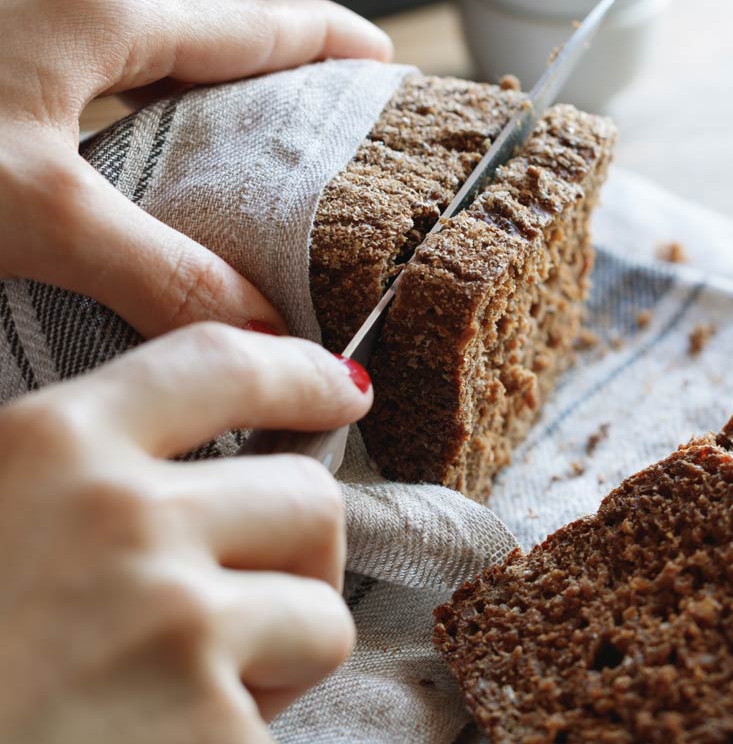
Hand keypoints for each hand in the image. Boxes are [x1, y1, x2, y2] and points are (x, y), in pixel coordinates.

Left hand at [0, 0, 391, 336]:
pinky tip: (136, 171)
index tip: (381, 59)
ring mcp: (33, 33)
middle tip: (321, 128)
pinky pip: (96, 91)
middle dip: (272, 76)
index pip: (249, 20)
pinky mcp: (4, 74)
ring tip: (247, 158)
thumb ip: (161, 271)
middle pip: (206, 37)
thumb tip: (264, 332)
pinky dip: (137, 126)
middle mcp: (72, 5)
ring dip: (203, 105)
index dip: (324, 40)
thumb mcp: (39, 208)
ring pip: (148, 65)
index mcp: (100, 10)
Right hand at [0, 323, 372, 742]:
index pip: (225, 365)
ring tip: (203, 682)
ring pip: (322, 611)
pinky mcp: (208, 742)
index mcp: (50, 447)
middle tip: (254, 588)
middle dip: (303, 548)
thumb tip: (177, 451)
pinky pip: (282, 715)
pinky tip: (168, 741)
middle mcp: (122, 523)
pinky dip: (251, 728)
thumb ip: (67, 464)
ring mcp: (173, 634)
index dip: (300, 373)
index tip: (343, 389)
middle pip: (308, 497)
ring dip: (288, 644)